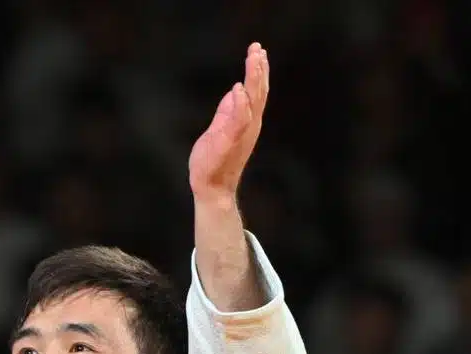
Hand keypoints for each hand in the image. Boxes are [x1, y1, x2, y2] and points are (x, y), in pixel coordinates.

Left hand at [189, 43, 268, 201]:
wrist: (211, 188)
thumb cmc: (214, 161)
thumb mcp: (219, 129)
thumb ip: (227, 112)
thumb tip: (234, 93)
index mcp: (247, 122)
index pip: (256, 92)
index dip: (258, 72)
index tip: (258, 51)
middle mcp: (249, 126)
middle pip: (258, 93)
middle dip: (258, 69)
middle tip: (258, 48)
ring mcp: (241, 134)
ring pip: (252, 102)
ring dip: (254, 80)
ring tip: (254, 59)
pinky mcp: (230, 141)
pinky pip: (238, 121)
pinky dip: (240, 105)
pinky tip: (238, 89)